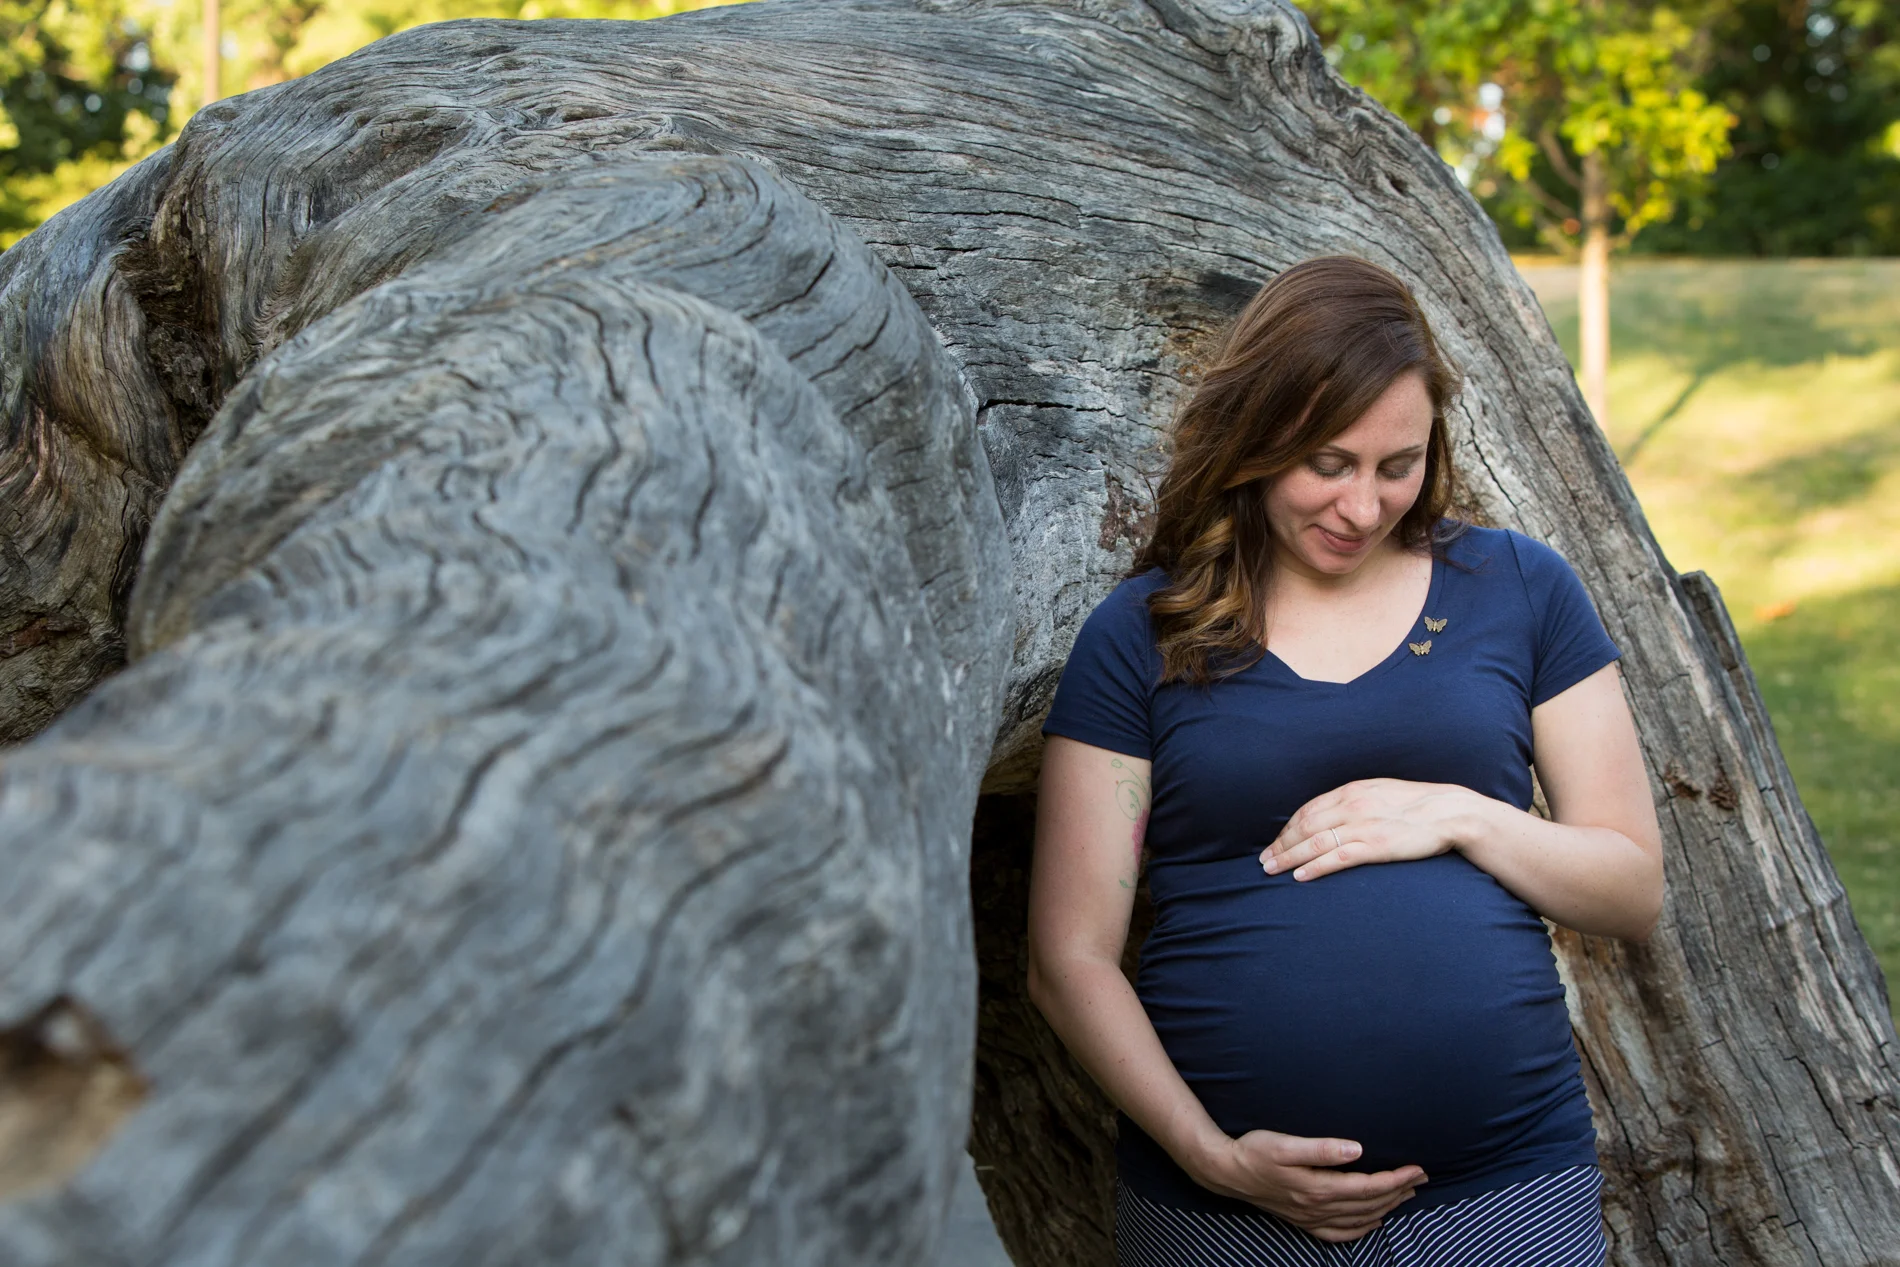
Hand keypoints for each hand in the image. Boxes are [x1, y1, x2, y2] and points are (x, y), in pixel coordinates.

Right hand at [1191, 1128, 1425, 1241]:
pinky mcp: (1302, 1221)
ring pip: (1359, 1219)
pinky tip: (1372, 1222)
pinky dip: (1361, 1230)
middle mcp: (1319, 1207)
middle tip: (1422, 1178)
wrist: (1226, 1171)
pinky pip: (1340, 1234)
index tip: (1417, 1168)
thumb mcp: (1285, 1144)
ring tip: (1406, 1195)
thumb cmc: (1254, 1150)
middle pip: (1369, 1203)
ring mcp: (1311, 1218)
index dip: (1396, 1179)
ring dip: (1387, 1207)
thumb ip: (1323, 1148)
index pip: (1369, 1186)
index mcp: (1319, 1187)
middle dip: (1399, 1191)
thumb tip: (1358, 1149)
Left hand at [1260, 778, 1484, 881]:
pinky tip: (1300, 876)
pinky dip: (1315, 867)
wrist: (1451, 812)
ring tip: (1272, 870)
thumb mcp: (1381, 793)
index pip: (1308, 810)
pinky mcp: (1376, 846)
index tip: (1276, 842)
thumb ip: (1356, 801)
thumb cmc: (1417, 804)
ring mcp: (1363, 826)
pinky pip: (1337, 858)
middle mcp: (1352, 805)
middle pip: (1305, 826)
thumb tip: (1334, 814)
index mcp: (1352, 791)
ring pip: (1314, 842)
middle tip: (1264, 861)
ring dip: (1289, 857)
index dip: (1288, 828)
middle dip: (1281, 844)